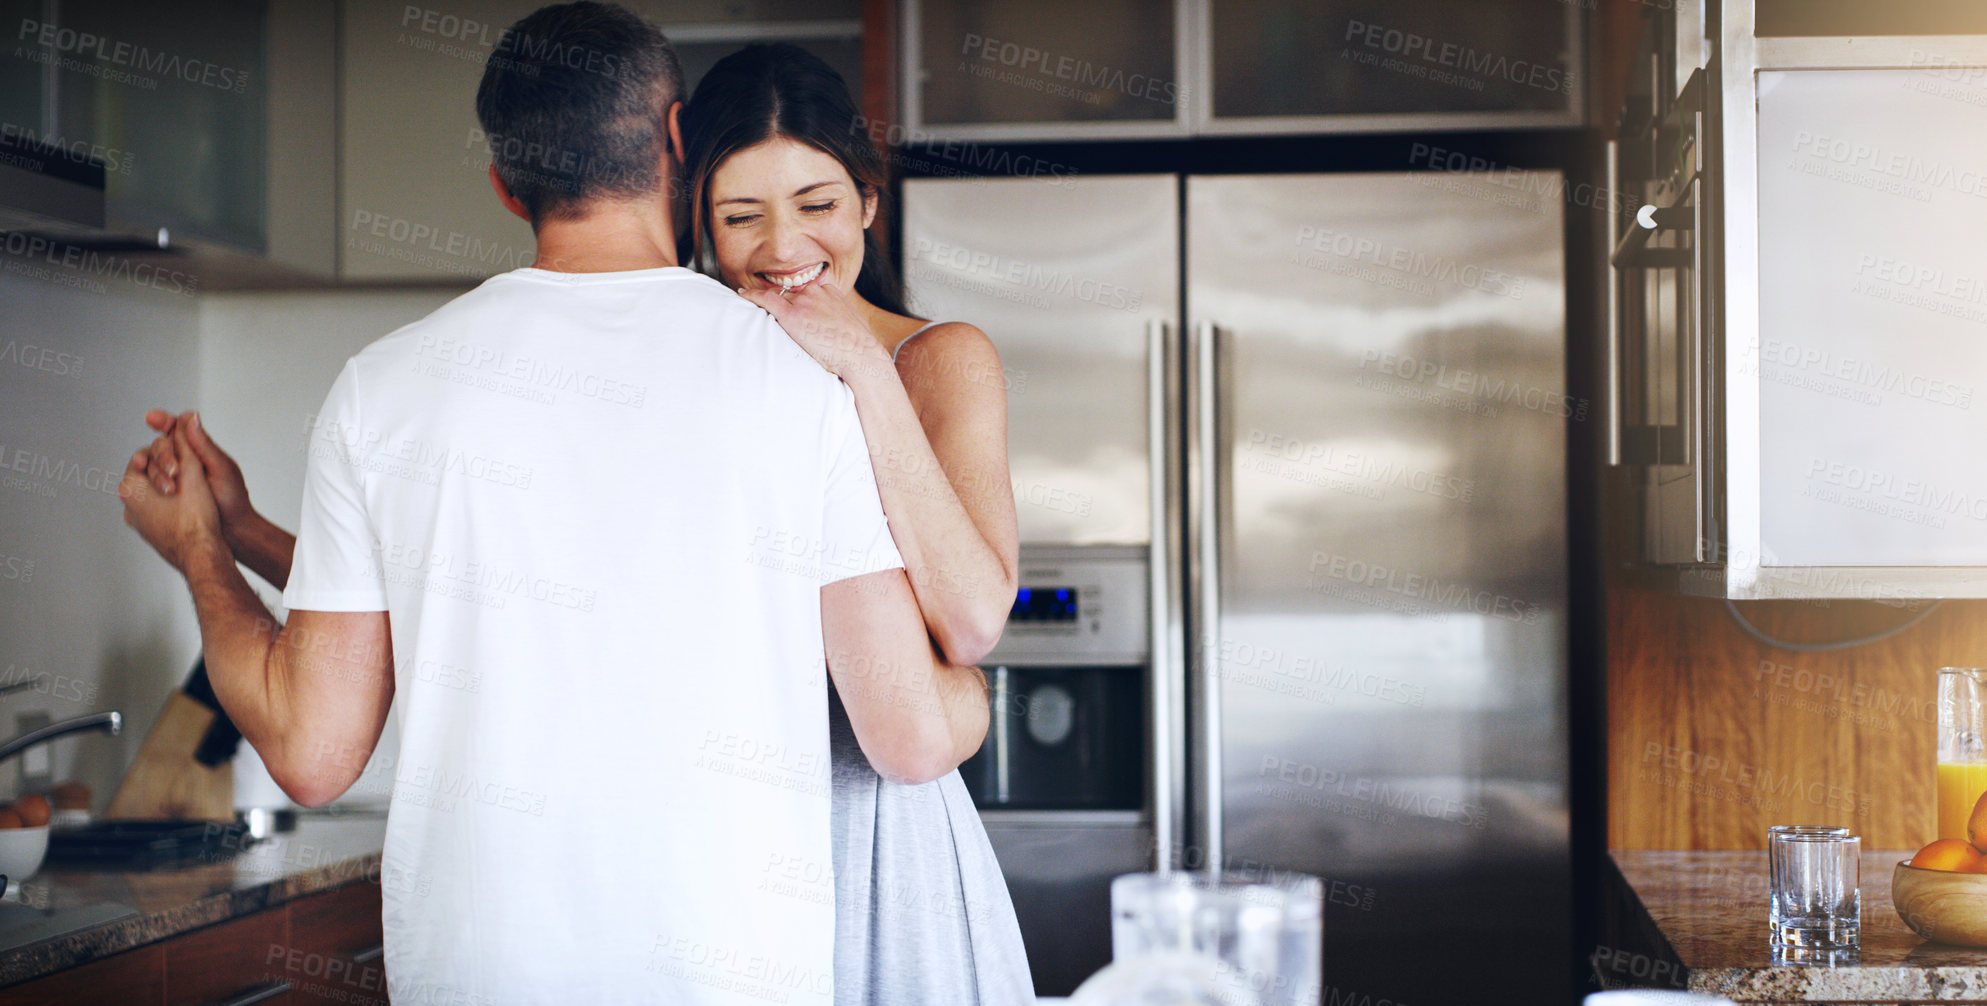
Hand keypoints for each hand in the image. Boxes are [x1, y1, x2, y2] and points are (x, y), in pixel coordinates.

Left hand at [120, 424, 223, 573]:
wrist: (202, 558)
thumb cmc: (196, 519)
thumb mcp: (193, 471)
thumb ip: (187, 444)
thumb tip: (187, 418)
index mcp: (130, 489)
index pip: (145, 457)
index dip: (168, 454)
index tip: (184, 460)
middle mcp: (128, 507)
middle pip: (148, 476)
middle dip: (169, 471)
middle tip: (190, 475)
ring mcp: (139, 525)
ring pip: (154, 495)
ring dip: (173, 489)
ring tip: (194, 492)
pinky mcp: (152, 536)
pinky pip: (159, 512)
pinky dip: (173, 506)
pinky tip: (192, 508)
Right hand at [140, 410, 252, 532]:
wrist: (233, 532)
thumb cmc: (233, 500)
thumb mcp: (220, 469)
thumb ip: (203, 445)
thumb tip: (189, 416)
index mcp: (199, 450)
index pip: (176, 429)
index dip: (162, 421)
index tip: (150, 418)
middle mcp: (183, 460)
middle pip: (160, 446)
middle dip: (161, 453)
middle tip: (172, 469)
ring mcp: (173, 477)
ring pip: (151, 465)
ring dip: (153, 471)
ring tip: (167, 485)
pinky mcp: (164, 494)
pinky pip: (147, 483)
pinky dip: (143, 483)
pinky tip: (141, 487)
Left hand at [739, 279, 890, 381]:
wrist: (862, 356)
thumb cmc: (858, 350)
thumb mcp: (851, 327)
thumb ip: (837, 322)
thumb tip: (831, 332)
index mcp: (831, 292)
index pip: (805, 292)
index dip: (795, 301)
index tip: (787, 305)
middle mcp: (817, 292)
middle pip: (790, 294)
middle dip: (782, 304)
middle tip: (772, 315)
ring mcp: (805, 302)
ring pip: (778, 298)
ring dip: (768, 304)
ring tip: (753, 307)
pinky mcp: (793, 315)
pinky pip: (766, 300)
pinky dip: (752, 296)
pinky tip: (742, 295)